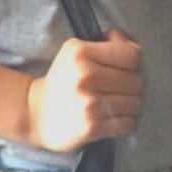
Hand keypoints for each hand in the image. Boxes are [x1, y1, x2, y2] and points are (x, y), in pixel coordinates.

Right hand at [25, 28, 142, 152]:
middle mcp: (85, 76)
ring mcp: (89, 103)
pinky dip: (123, 123)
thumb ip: (108, 44)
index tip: (119, 70)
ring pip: (135, 104)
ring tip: (111, 105)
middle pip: (135, 81)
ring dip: (127, 107)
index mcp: (81, 53)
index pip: (131, 55)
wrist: (35, 114)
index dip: (130, 64)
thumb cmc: (62, 82)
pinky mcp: (92, 127)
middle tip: (113, 91)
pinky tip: (109, 119)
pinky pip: (127, 124)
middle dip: (129, 87)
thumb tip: (134, 44)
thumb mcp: (76, 52)